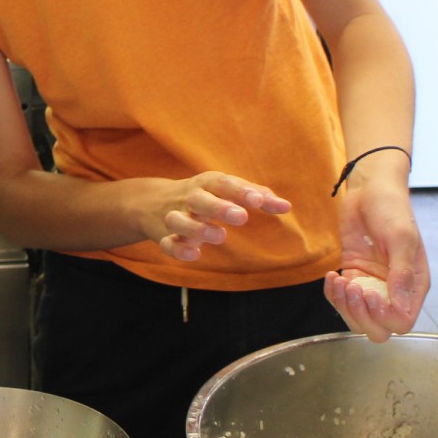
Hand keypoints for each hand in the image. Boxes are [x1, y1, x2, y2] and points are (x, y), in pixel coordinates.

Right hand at [146, 172, 291, 261]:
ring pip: (179, 220)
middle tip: (241, 217)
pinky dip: (178, 249)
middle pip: (200, 199)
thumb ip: (256, 197)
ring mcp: (174, 217)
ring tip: (221, 236)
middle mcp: (189, 198)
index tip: (259, 202)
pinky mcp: (164, 236)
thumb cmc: (203, 195)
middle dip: (219, 207)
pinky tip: (195, 253)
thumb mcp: (226, 189)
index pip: (223, 184)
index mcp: (207, 183)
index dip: (241, 192)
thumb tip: (287, 207)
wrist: (151, 202)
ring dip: (198, 228)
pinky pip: (167, 243)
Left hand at [323, 178, 427, 341]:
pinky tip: (333, 275)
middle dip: (362, 315)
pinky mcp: (354, 277)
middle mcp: (394, 290)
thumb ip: (401, 273)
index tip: (371, 293)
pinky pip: (342, 300)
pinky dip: (333, 295)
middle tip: (353, 287)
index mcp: (414, 285)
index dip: (385, 317)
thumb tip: (399, 305)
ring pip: (358, 318)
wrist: (370, 190)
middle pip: (379, 328)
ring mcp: (372, 285)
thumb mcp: (401, 238)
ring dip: (344, 306)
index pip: (403, 322)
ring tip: (340, 280)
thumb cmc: (392, 208)